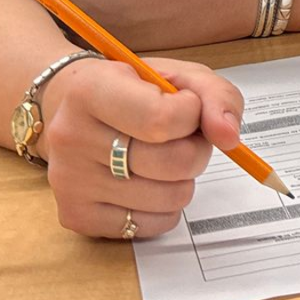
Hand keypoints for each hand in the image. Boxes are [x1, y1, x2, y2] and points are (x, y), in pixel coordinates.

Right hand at [36, 55, 244, 239]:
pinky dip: (165, 207)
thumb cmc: (131, 90)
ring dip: (183, 179)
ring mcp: (70, 181)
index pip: (162, 119)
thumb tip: (229, 136)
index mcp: (91, 90)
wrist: (73, 109)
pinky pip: (152, 225)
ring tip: (163, 157)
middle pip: (173, 163)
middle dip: (196, 149)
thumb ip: (213, 95)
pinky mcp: (76, 216)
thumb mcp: (176, 74)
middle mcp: (72, 137)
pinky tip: (147, 181)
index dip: (192, 114)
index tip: (186, 106)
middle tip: (182, 137)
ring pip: (169, 198)